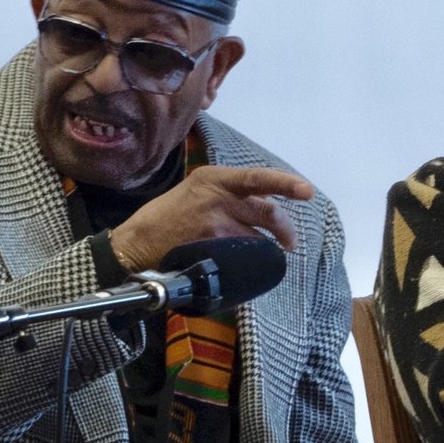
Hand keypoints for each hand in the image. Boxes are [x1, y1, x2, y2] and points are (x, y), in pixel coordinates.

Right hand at [110, 166, 313, 270]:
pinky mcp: (212, 245)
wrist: (136, 243)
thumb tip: (261, 203)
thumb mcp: (194, 191)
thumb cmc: (165, 217)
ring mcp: (216, 221)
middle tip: (290, 242)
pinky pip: (243, 254)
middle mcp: (217, 195)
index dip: (286, 184)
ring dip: (266, 248)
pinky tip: (245, 265)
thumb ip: (226, 193)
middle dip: (285, 228)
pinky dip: (249, 260)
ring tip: (269, 255)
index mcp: (214, 178)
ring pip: (257, 235)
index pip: (258, 177)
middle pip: (267, 210)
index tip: (306, 191)